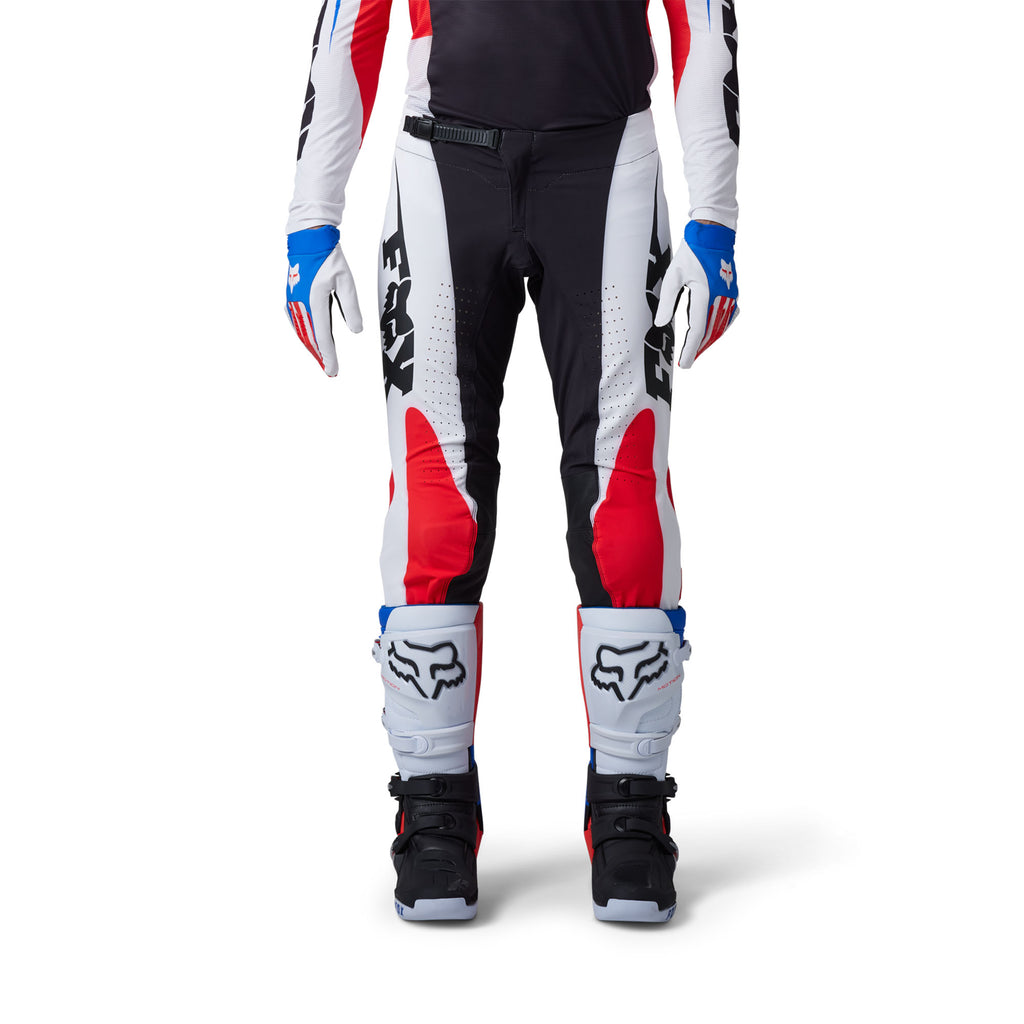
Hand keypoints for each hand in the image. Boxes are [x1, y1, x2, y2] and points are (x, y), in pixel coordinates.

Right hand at [285, 226, 362, 376]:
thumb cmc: (329, 258)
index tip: (333, 371)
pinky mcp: (291, 298)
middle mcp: (300, 304)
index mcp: (314, 301)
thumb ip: (351, 307)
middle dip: (320, 356)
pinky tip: (312, 341)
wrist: (308, 240)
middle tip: (330, 372)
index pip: (322, 337)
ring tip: (323, 360)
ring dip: (312, 348)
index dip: (328, 356)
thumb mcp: (346, 281)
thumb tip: (356, 331)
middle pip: (310, 339)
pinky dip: (306, 336)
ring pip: (302, 333)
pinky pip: (297, 324)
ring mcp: (293, 302)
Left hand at [654, 220, 738, 367]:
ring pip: (720, 327)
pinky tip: (709, 334)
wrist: (714, 234)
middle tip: (687, 362)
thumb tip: (661, 324)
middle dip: (699, 349)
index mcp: (706, 293)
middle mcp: (721, 297)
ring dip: (708, 341)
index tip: (684, 364)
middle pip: (711, 333)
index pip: (699, 330)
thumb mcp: (673, 275)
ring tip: (695, 352)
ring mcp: (730, 296)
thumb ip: (667, 301)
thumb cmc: (691, 253)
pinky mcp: (732, 294)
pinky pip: (726, 318)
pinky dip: (717, 329)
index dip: (691, 349)